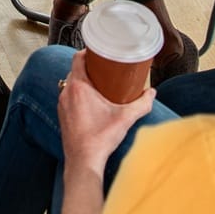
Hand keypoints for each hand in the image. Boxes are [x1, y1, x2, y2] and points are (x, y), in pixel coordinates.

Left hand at [57, 52, 153, 174]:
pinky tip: (91, 102)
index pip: (78, 58)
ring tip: (100, 84)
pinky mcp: (63, 116)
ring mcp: (62, 105)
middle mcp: (67, 93)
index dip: (88, 52)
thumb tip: (152, 93)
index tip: (100, 52)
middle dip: (89, 67)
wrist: (83, 162)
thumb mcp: (126, 118)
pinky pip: (69, 98)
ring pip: (71, 85)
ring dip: (83, 82)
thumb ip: (142, 104)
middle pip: (75, 71)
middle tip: (105, 68)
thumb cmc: (100, 139)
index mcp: (79, 87)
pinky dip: (78, 95)